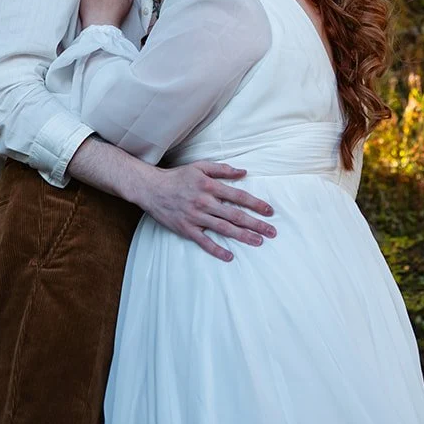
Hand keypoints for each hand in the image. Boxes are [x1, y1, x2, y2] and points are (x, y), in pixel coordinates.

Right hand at [136, 160, 276, 261]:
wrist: (152, 188)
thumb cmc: (177, 177)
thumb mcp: (200, 167)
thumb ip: (222, 169)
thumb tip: (244, 172)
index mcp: (210, 186)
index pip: (238, 196)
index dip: (256, 204)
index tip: (269, 211)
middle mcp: (205, 202)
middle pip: (235, 215)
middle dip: (256, 223)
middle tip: (272, 231)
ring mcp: (195, 217)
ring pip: (224, 228)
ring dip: (243, 236)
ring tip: (258, 242)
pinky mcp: (186, 229)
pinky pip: (204, 241)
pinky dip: (217, 249)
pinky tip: (230, 256)